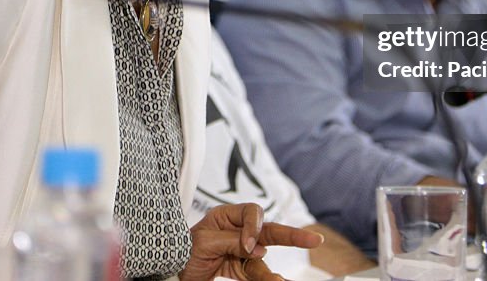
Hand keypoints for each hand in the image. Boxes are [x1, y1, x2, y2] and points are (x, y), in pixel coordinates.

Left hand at [179, 203, 323, 280]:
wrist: (171, 272)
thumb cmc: (182, 250)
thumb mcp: (203, 241)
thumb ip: (232, 241)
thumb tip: (259, 247)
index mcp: (226, 216)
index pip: (253, 212)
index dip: (255, 227)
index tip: (248, 246)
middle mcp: (238, 231)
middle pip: (270, 232)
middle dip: (293, 236)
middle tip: (314, 240)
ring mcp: (242, 252)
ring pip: (265, 260)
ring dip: (272, 273)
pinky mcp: (241, 270)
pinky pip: (257, 274)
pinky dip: (266, 279)